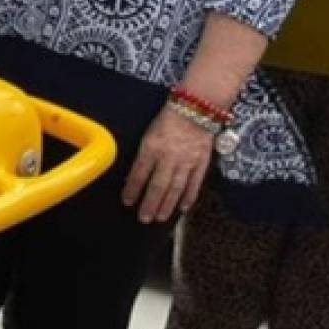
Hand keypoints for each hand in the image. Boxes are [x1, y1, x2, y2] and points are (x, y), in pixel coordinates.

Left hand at [122, 106, 213, 223]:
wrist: (195, 109)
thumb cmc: (167, 120)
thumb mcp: (148, 134)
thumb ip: (144, 155)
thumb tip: (134, 175)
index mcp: (152, 147)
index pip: (139, 173)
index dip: (132, 189)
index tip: (127, 201)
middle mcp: (168, 157)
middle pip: (158, 186)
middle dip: (150, 204)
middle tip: (143, 218)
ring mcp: (186, 162)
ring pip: (175, 189)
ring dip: (167, 206)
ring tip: (160, 218)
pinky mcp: (201, 163)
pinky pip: (194, 184)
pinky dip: (188, 197)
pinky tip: (182, 208)